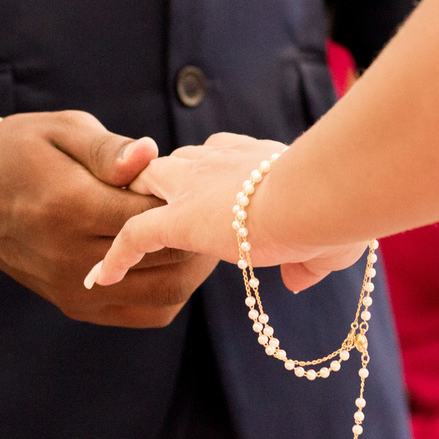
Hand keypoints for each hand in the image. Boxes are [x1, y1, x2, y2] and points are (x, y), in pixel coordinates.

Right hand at [0, 110, 216, 327]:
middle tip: (211, 207)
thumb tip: (150, 155)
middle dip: (197, 232)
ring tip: (198, 233)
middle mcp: (69, 257)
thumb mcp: (61, 131)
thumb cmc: (19, 151)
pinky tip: (172, 259)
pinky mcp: (75, 306)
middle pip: (166, 257)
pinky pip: (145, 311)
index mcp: (68, 206)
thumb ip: (109, 149)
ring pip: (165, 292)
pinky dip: (171, 290)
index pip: (153, 215)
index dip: (183, 198)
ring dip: (192, 266)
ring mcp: (72, 289)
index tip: (192, 180)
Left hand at [89, 133, 368, 292]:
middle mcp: (219, 163)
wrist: (321, 197)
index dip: (211, 174)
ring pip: (146, 188)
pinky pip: (132, 236)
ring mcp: (194, 189)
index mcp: (257, 159)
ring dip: (131, 204)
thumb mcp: (334, 240)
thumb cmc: (340, 210)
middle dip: (163, 177)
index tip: (213, 194)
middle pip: (176, 162)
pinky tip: (98, 277)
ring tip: (111, 224)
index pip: (220, 157)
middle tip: (151, 200)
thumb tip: (297, 281)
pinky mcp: (179, 219)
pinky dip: (115, 257)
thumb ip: (311, 262)